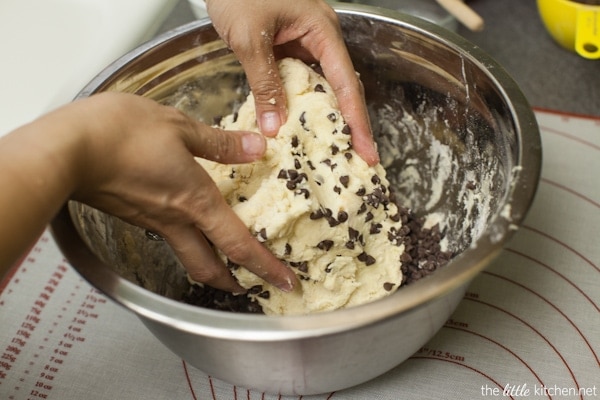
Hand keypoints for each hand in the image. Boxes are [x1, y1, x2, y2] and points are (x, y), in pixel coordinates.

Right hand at [0, 92, 295, 292]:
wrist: (66, 149)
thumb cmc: (120, 134)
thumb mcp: (179, 127)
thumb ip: (220, 143)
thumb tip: (256, 146)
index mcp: (195, 202)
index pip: (239, 245)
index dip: (266, 267)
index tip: (286, 283)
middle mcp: (174, 221)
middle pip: (208, 267)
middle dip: (232, 282)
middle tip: (249, 285)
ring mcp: (150, 221)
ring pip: (187, 254)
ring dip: (209, 263)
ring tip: (224, 256)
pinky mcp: (132, 214)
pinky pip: (166, 234)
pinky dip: (185, 237)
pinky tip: (187, 220)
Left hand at [206, 0, 379, 165]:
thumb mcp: (251, 40)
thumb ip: (265, 84)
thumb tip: (275, 128)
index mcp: (322, 30)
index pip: (346, 83)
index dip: (357, 120)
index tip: (367, 150)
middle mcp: (321, 38)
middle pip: (342, 88)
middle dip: (350, 124)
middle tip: (357, 158)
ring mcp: (306, 43)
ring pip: (322, 87)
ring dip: (326, 118)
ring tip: (333, 151)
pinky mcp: (289, 49)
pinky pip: (301, 82)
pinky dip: (301, 105)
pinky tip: (299, 127)